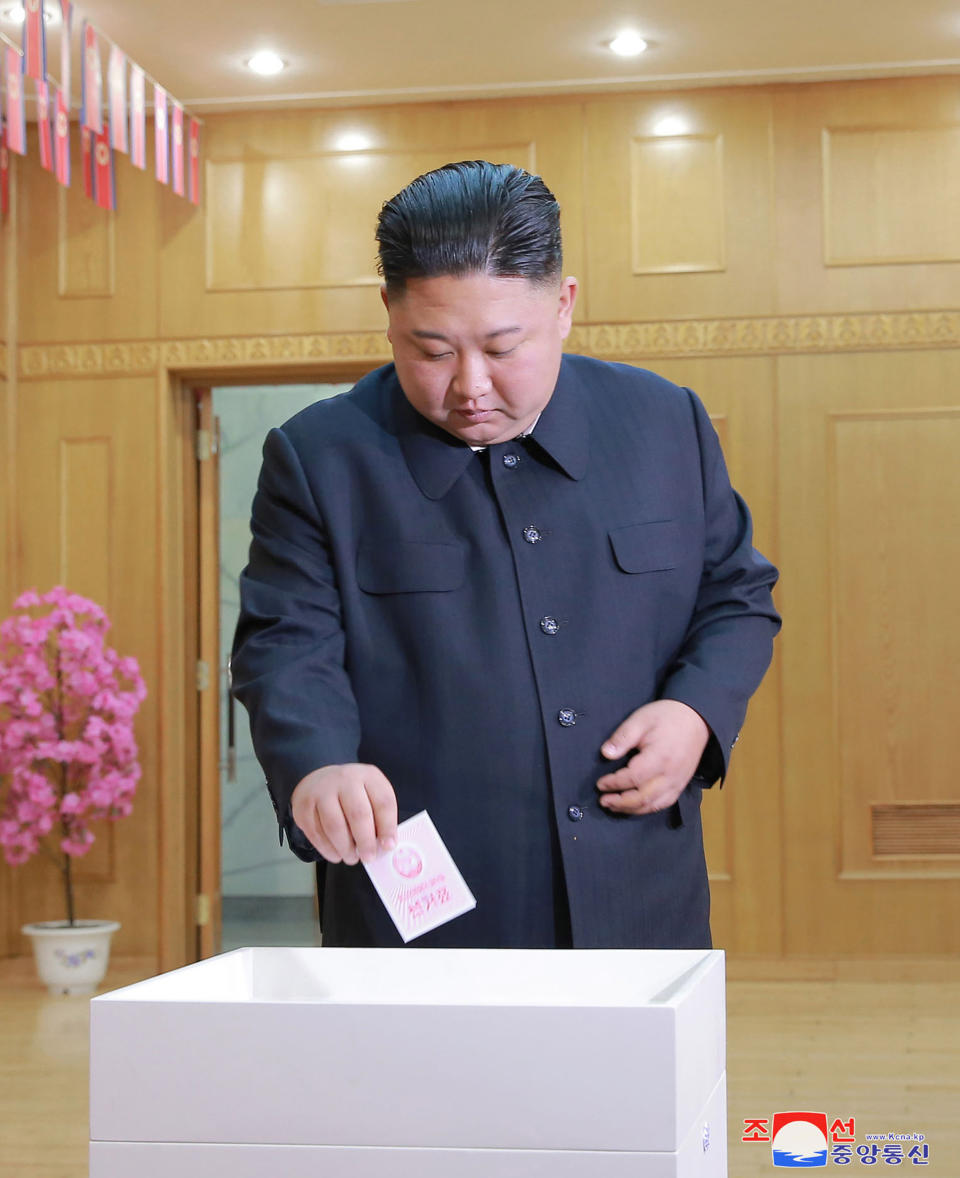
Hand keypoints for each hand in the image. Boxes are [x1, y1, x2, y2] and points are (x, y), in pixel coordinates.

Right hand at [290, 764, 398, 864]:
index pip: (383, 802)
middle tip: (369, 857)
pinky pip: (316, 833)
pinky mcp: (303, 806)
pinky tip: (336, 854)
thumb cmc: (352, 793)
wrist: (320, 779)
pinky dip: (328, 849)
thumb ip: (380, 817)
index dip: (388, 827)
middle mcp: (344, 779)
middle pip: (358, 814)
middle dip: (365, 842)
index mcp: (368, 776)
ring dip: (345, 848)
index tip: (388, 846)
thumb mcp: (371, 794)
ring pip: (334, 826)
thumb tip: (385, 846)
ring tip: (351, 857)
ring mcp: (321, 791)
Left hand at [596, 700, 709, 814]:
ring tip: (614, 806)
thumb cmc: (667, 717)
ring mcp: (678, 782)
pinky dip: (647, 808)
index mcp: (659, 758)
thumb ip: (622, 737)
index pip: (632, 778)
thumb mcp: (640, 720)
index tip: (600, 784)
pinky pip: (664, 803)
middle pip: (642, 798)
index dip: (614, 783)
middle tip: (603, 800)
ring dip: (631, 809)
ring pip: (652, 805)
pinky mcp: (681, 784)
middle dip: (620, 802)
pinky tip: (635, 806)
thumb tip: (606, 753)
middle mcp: (670, 775)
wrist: (695, 718)